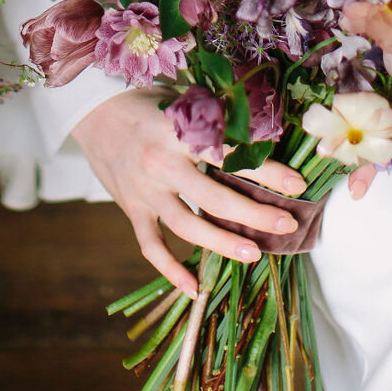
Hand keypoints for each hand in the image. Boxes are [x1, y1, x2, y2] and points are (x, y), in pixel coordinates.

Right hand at [71, 89, 306, 298]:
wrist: (94, 112)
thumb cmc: (147, 102)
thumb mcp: (182, 101)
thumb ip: (215, 119)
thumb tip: (263, 134)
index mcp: (179, 132)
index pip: (230, 155)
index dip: (266, 170)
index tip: (297, 184)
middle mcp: (163, 164)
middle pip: (214, 198)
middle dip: (254, 214)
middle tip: (286, 224)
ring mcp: (145, 190)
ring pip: (187, 227)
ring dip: (222, 244)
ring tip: (254, 254)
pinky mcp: (131, 208)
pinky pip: (151, 246)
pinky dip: (170, 270)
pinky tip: (194, 289)